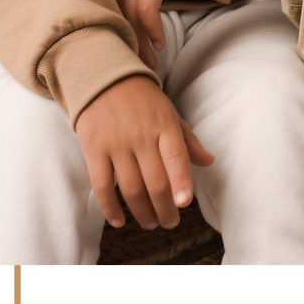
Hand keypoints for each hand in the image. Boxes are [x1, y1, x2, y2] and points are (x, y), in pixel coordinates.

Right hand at [75, 74, 214, 228]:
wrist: (104, 79)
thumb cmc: (143, 100)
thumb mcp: (170, 113)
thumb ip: (188, 141)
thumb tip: (210, 161)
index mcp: (165, 125)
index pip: (176, 157)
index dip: (181, 182)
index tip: (185, 204)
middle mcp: (142, 135)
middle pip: (155, 180)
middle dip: (164, 208)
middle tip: (170, 223)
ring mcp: (116, 144)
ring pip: (131, 188)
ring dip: (142, 212)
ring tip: (151, 224)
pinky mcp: (94, 150)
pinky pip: (102, 186)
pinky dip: (110, 208)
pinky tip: (119, 221)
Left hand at [112, 0, 173, 70]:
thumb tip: (129, 24)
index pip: (107, 24)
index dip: (114, 44)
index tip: (120, 62)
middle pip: (119, 28)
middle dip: (128, 51)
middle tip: (134, 70)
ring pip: (133, 25)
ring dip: (143, 47)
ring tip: (151, 64)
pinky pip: (148, 14)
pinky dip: (154, 31)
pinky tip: (160, 44)